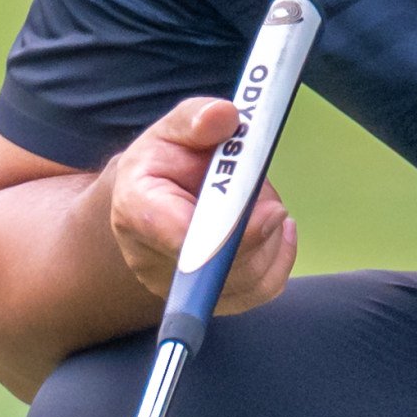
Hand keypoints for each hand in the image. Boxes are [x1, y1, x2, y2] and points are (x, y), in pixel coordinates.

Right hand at [97, 97, 297, 314]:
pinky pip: (260, 291)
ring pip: (247, 280)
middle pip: (221, 266)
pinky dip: (280, 260)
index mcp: (136, 209)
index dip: (231, 231)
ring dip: (271, 242)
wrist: (154, 199)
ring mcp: (180, 288)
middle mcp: (150, 259)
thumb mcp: (173, 128)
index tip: (271, 211)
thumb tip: (226, 117)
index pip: (182, 235)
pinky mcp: (211, 300)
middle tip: (272, 202)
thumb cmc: (164, 162)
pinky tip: (275, 232)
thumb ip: (197, 120)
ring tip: (264, 209)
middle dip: (260, 232)